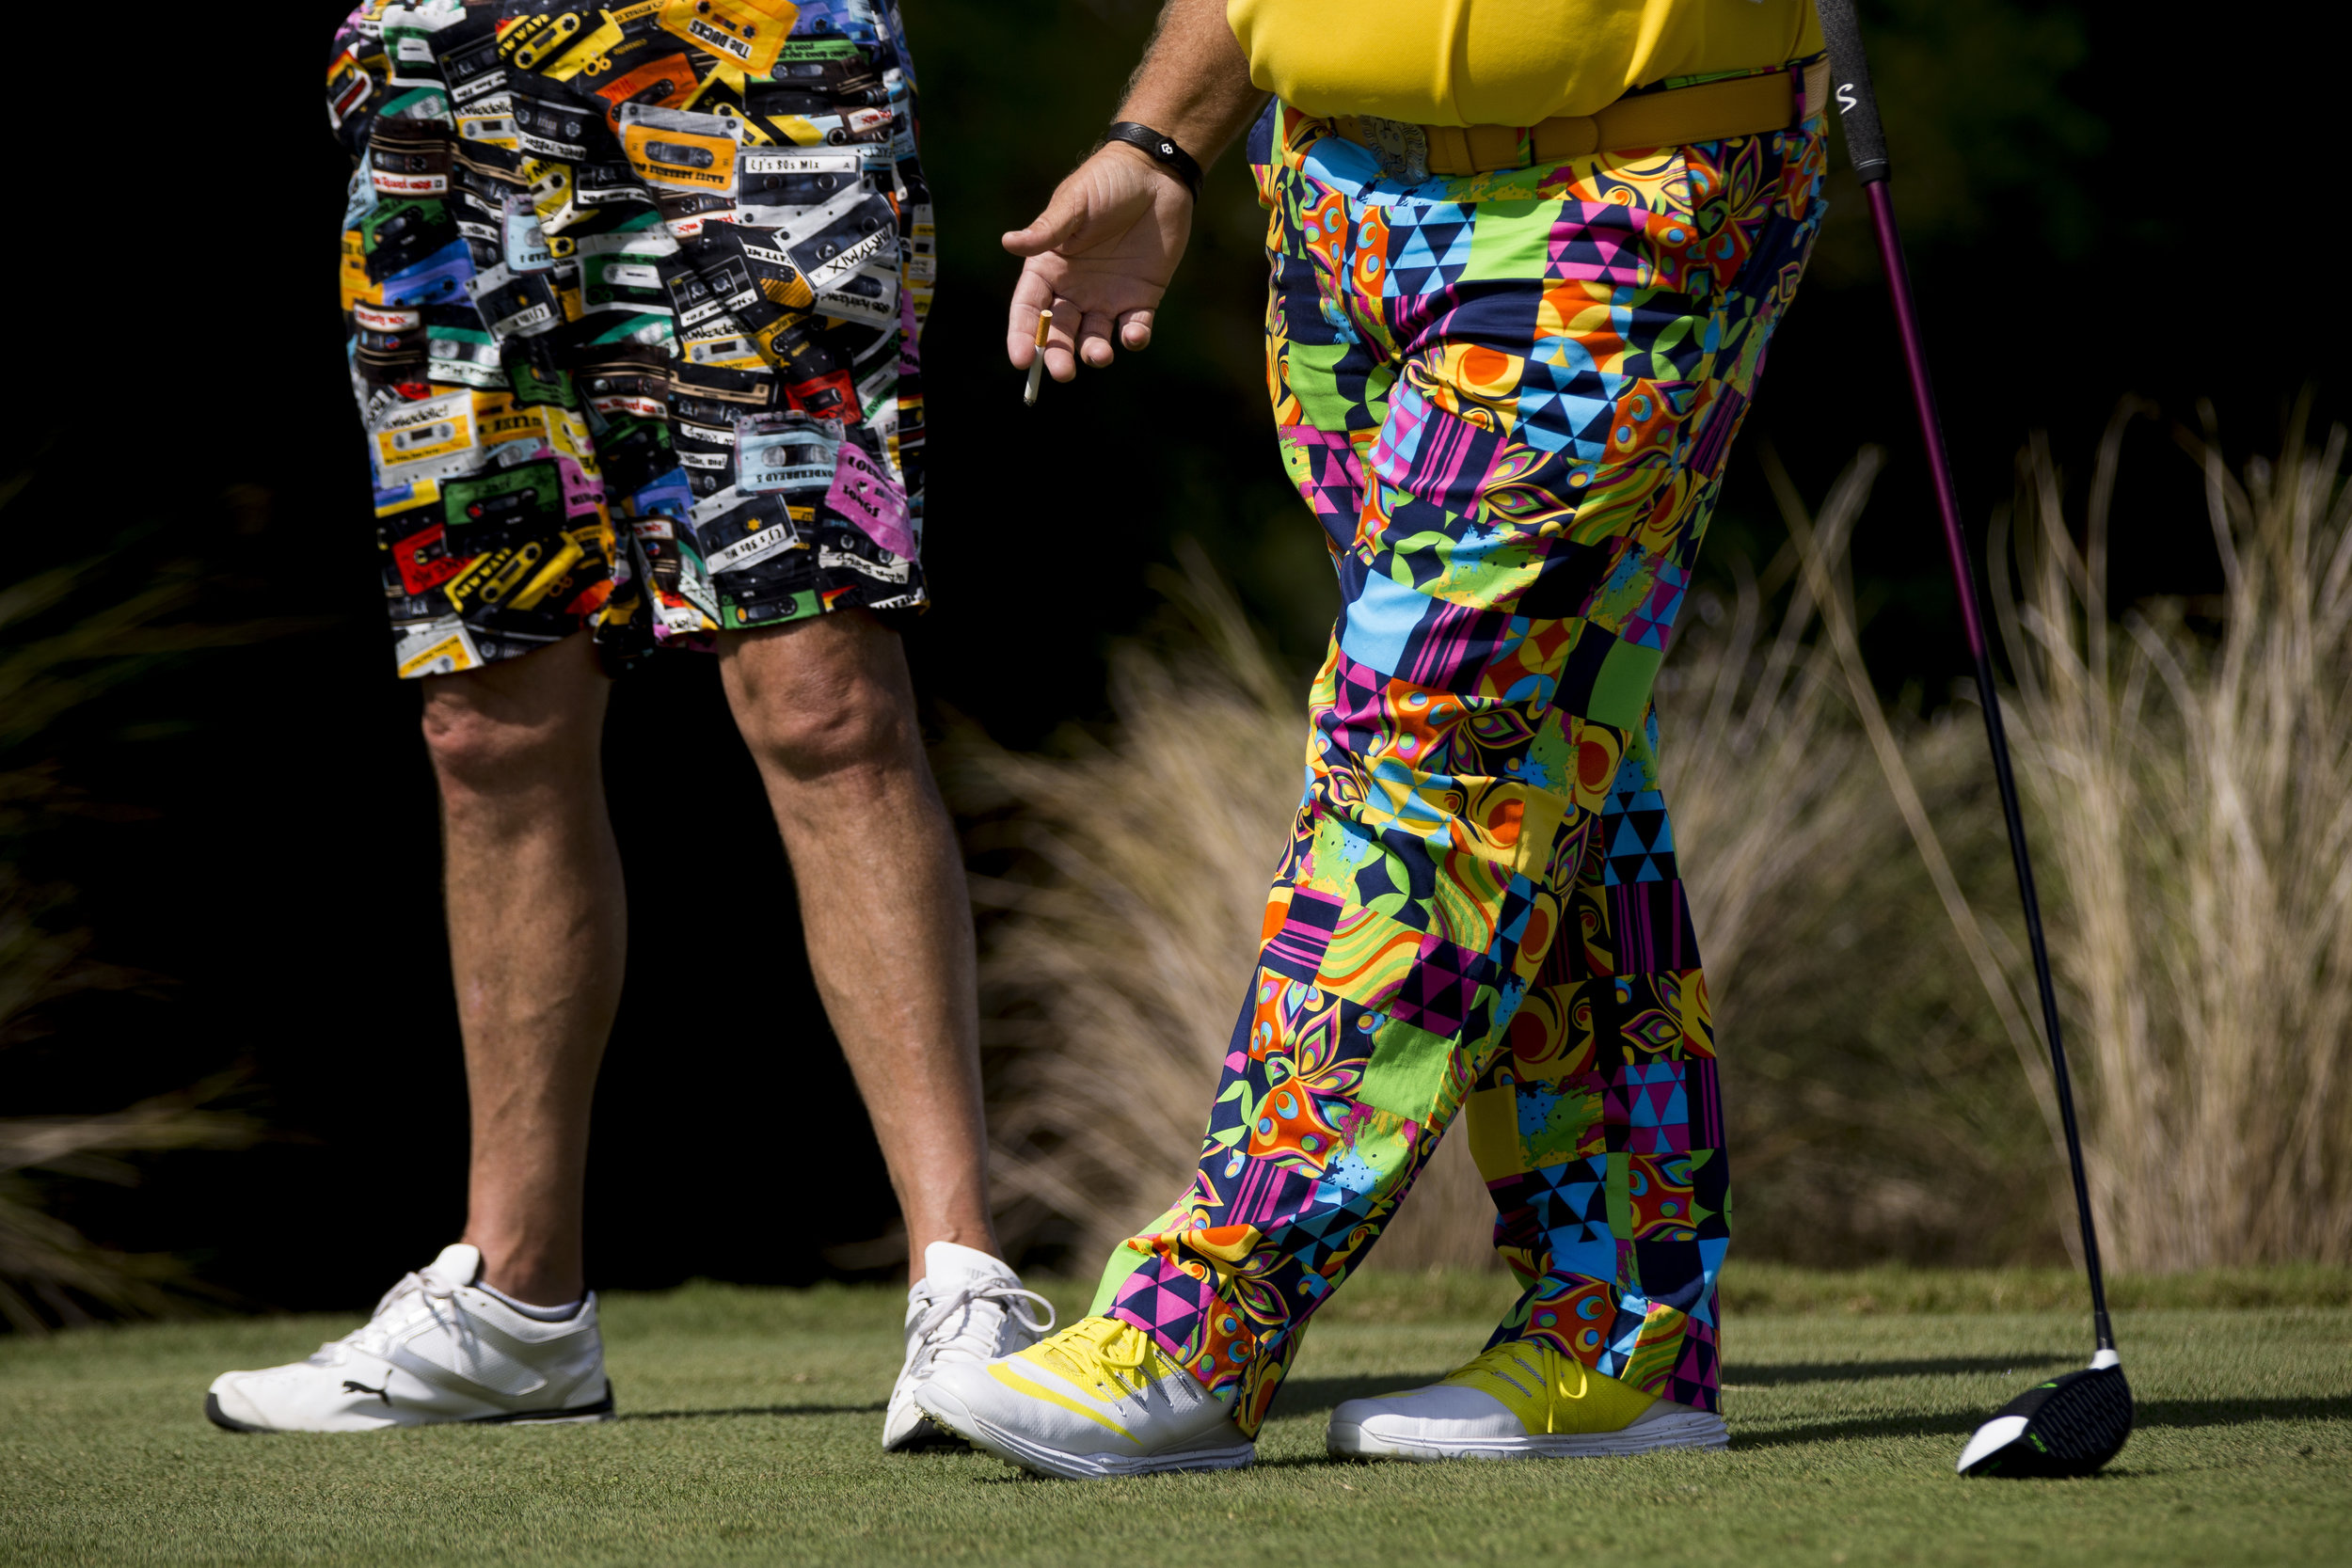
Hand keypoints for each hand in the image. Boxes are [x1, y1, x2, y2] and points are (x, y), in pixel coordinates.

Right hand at [1003, 144, 1194, 382]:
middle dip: (1058, 354)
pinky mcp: (1141, 297)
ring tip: (1099, 356)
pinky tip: (1133, 335)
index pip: (1029, 309)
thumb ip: (1047, 231)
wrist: (1156, 173)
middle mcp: (1074, 288)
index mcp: (1049, 266)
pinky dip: (1134, 337)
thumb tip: (1009, 243)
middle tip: (1063, 372)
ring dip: (1094, 351)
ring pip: (1094, 337)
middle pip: (1060, 332)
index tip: (1022, 361)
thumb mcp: (1073, 204)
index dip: (1023, 335)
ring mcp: (1107, 296)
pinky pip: (1135, 327)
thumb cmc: (1107, 181)